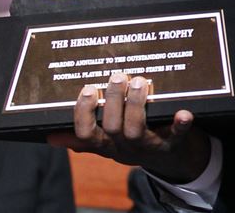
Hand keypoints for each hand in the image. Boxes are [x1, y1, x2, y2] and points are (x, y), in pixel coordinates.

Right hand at [47, 74, 210, 183]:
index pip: (86, 133)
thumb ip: (82, 137)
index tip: (88, 90)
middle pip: (112, 128)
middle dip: (113, 102)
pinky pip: (177, 136)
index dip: (84, 114)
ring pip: (136, 130)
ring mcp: (148, 145)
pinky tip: (184, 112)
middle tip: (117, 76)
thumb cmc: (131, 142)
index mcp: (106, 144)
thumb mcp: (105, 143)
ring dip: (137, 105)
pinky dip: (180, 125)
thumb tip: (51, 136)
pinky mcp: (173, 142)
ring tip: (139, 81)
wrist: (168, 158)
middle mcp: (124, 146)